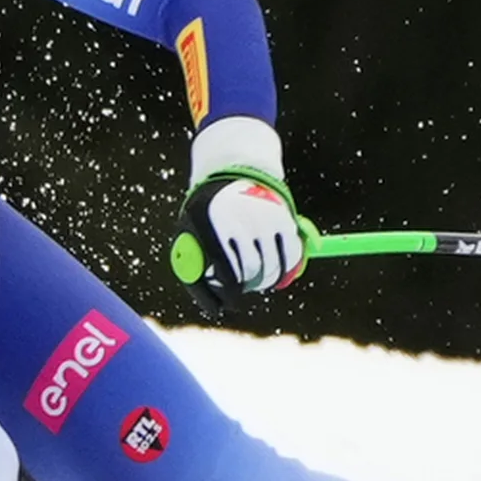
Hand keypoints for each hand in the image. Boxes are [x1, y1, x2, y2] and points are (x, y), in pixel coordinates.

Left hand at [169, 117, 311, 315]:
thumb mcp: (189, 234)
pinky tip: (276, 271)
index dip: (230, 294)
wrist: (235, 171)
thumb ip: (196, 273)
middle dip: (249, 286)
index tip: (231, 304)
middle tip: (245, 290)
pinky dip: (286, 268)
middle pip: (251, 271)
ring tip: (259, 280)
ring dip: (267, 280)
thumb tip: (216, 310)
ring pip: (272, 266)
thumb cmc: (207, 213)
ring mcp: (264, 219)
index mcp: (214, 226)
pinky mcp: (283, 219)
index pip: (227, 273)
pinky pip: (290, 256)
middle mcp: (241, 221)